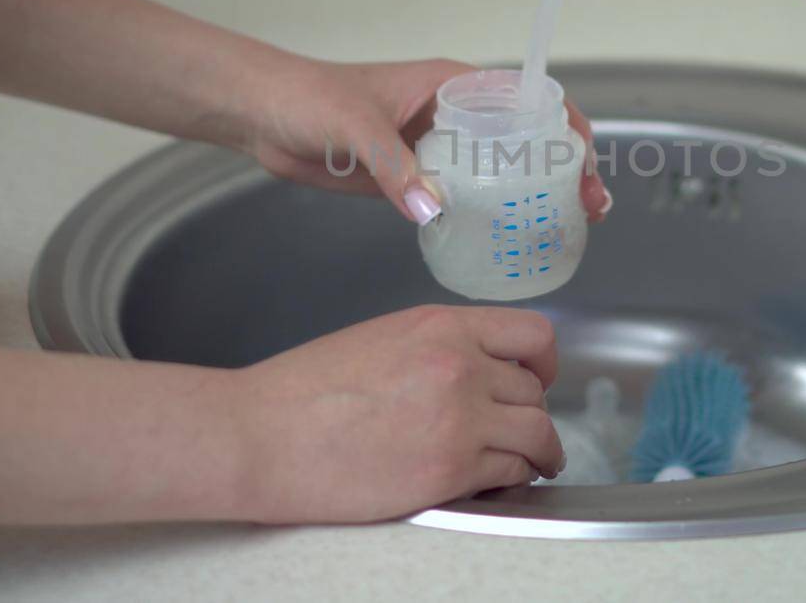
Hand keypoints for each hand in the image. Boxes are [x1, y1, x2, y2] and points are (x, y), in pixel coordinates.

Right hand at [225, 304, 562, 523]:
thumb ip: (437, 347)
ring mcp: (459, 420)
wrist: (261, 435)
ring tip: (536, 461)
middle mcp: (459, 366)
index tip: (540, 378)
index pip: (531, 335)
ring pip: (536, 433)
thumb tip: (477, 371)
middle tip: (524, 427)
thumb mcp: (381, 338)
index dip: (544, 363)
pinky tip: (500, 480)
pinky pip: (510, 473)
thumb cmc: (302, 391)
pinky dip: (514, 478)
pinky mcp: (449, 471)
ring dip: (540, 450)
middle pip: (533, 391)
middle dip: (532, 411)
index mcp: (441, 327)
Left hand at [241, 56, 611, 223]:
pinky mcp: (412, 176)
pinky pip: (461, 195)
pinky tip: (503, 239)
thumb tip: (431, 210)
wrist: (262, 114)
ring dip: (531, 196)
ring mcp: (433, 147)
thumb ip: (393, 166)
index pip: (527, 98)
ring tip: (561, 229)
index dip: (566, 126)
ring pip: (498, 170)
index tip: (587, 163)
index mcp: (450, 84)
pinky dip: (487, 214)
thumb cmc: (308, 97)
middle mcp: (450, 114)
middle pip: (524, 138)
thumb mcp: (355, 125)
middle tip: (587, 210)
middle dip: (563, 169)